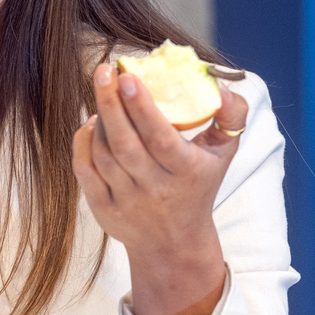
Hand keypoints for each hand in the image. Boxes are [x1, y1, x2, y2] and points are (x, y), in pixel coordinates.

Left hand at [72, 62, 246, 314]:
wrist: (173, 242)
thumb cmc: (198, 184)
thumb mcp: (223, 155)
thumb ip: (231, 118)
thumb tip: (223, 89)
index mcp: (186, 173)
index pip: (160, 139)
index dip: (142, 108)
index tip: (129, 77)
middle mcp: (155, 189)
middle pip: (124, 144)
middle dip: (111, 104)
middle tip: (104, 72)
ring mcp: (126, 201)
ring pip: (103, 155)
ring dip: (99, 121)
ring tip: (104, 93)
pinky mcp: (103, 209)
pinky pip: (85, 171)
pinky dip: (83, 144)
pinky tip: (90, 124)